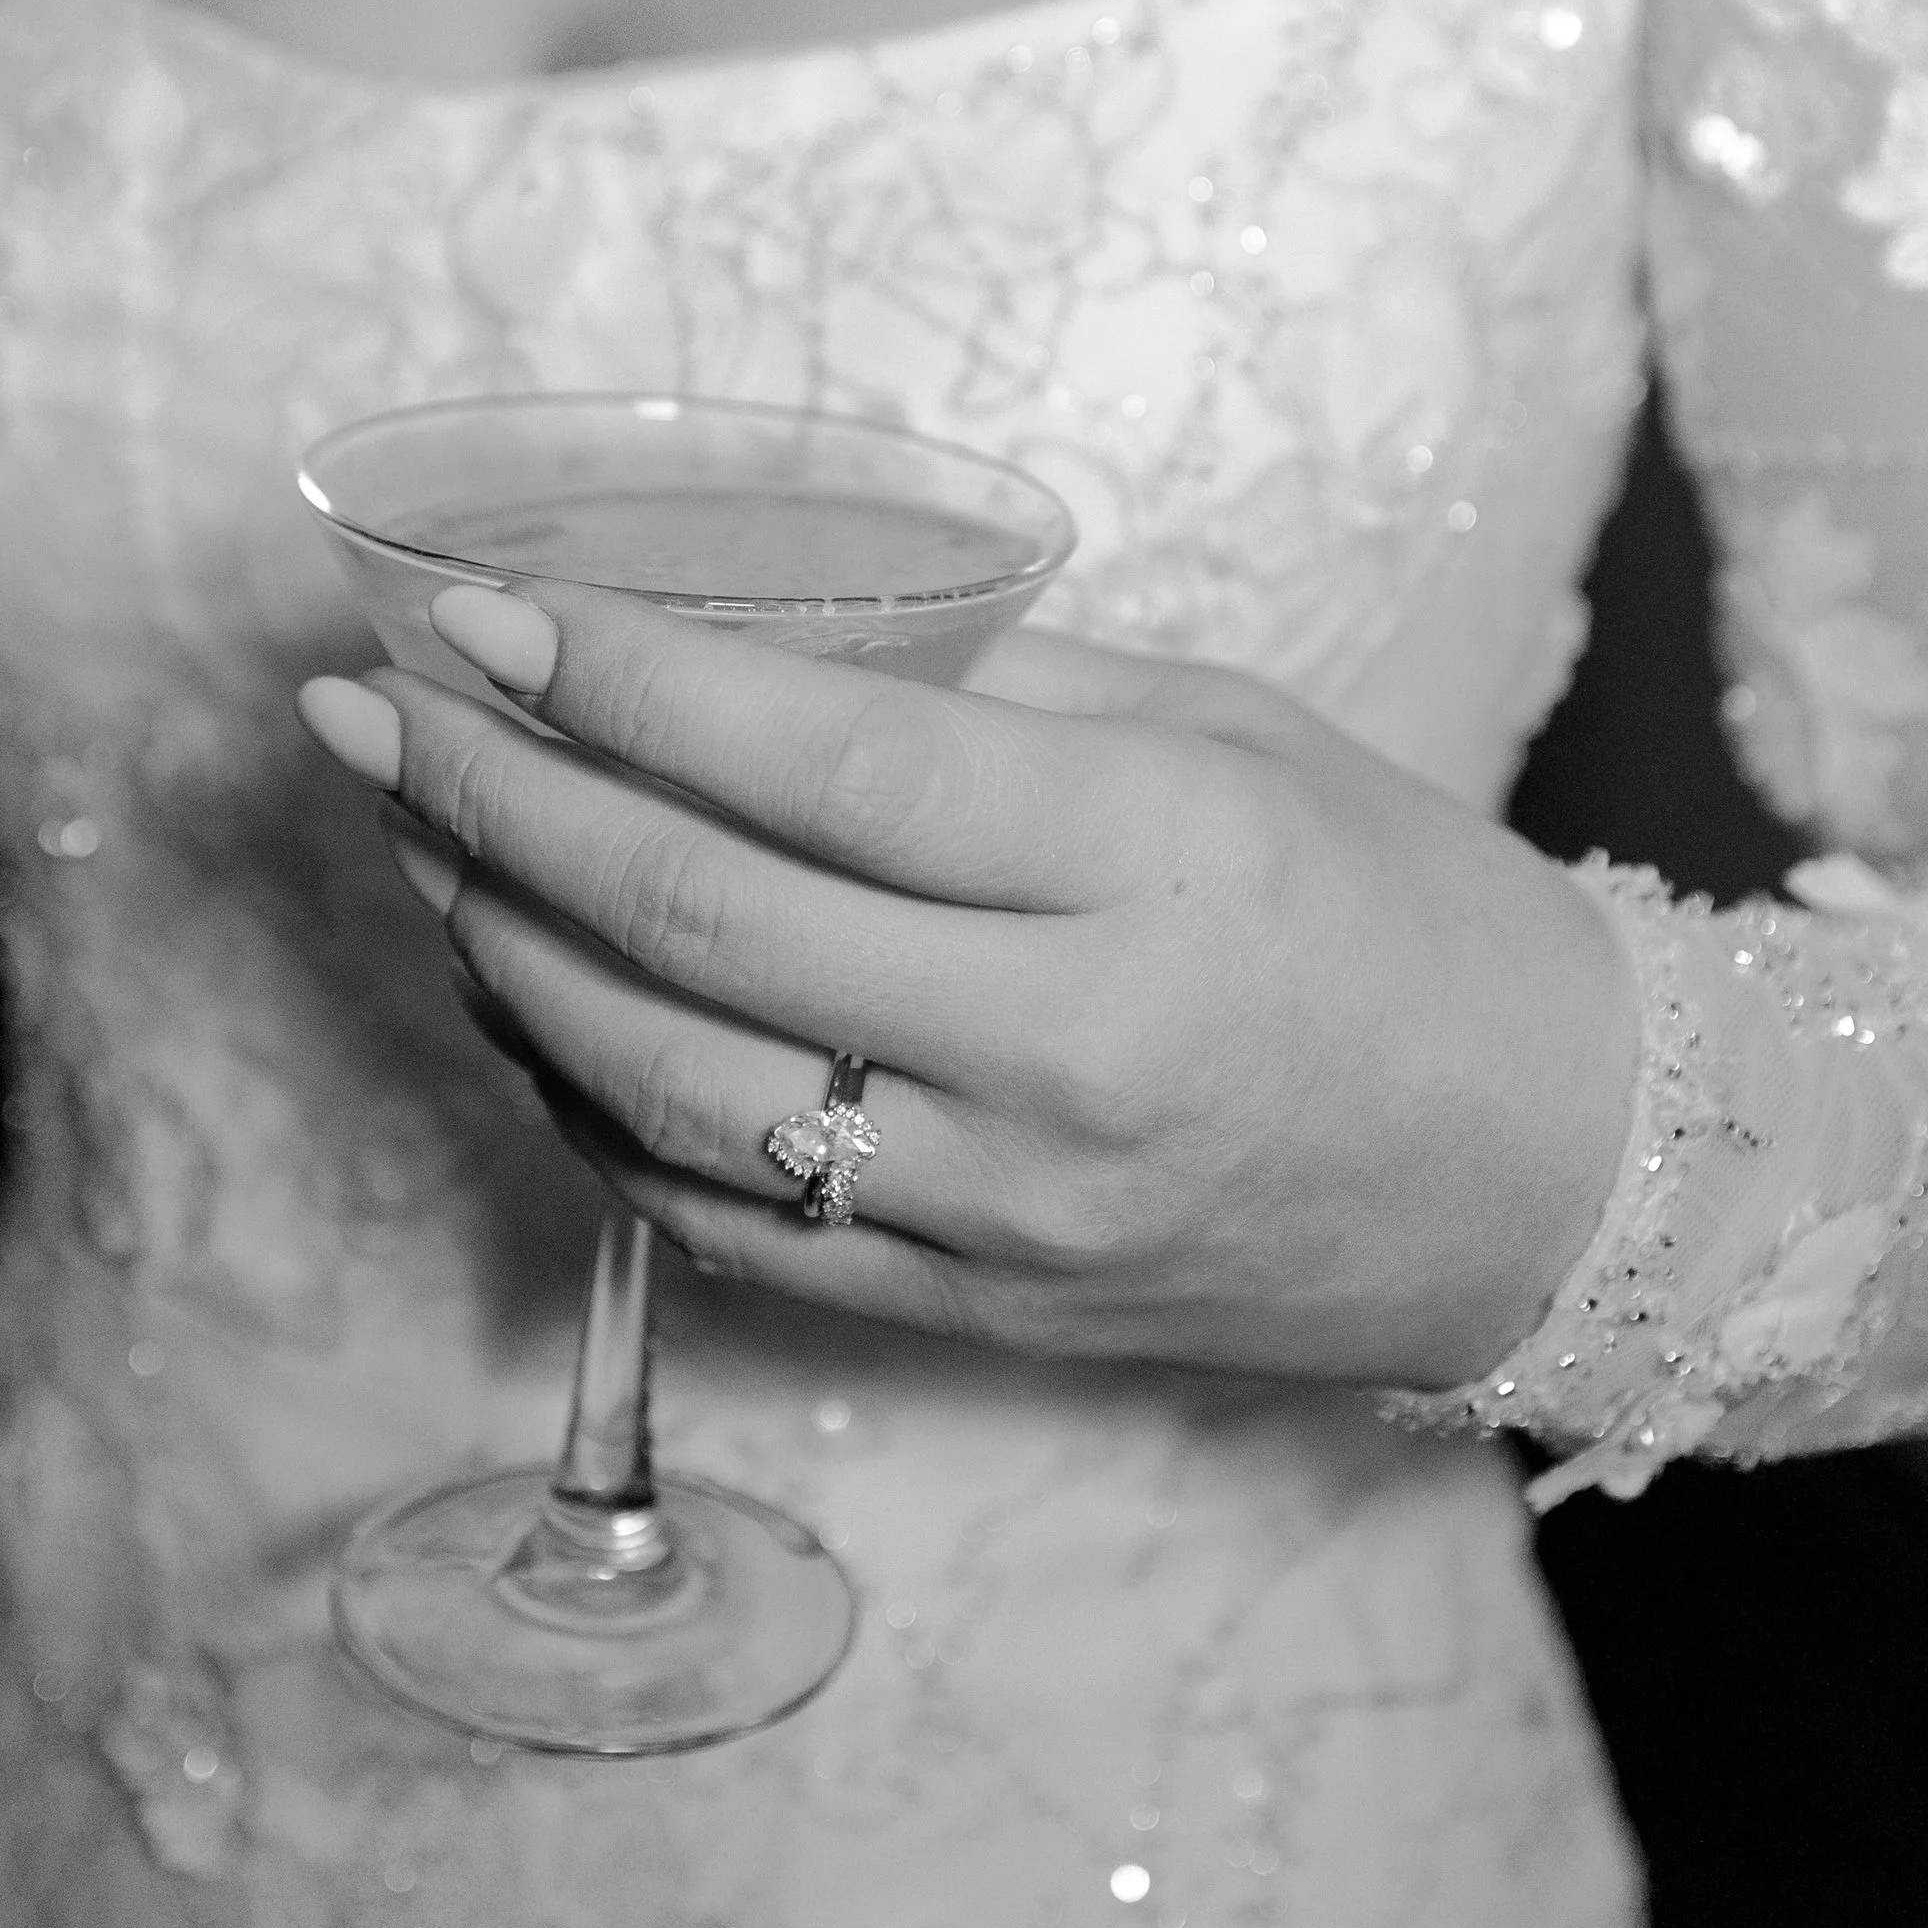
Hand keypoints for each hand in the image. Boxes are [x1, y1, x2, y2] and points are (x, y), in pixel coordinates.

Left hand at [297, 591, 1638, 1388]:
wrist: (1559, 1177)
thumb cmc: (1407, 914)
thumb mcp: (1237, 739)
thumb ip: (999, 695)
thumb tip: (752, 652)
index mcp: (1158, 865)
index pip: (825, 767)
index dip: (623, 682)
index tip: (480, 613)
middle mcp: (1069, 1053)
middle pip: (703, 925)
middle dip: (497, 804)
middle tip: (369, 712)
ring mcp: (1011, 1212)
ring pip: (671, 1087)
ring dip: (506, 953)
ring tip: (421, 842)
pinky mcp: (979, 1315)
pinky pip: (719, 1220)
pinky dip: (587, 1106)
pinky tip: (527, 1005)